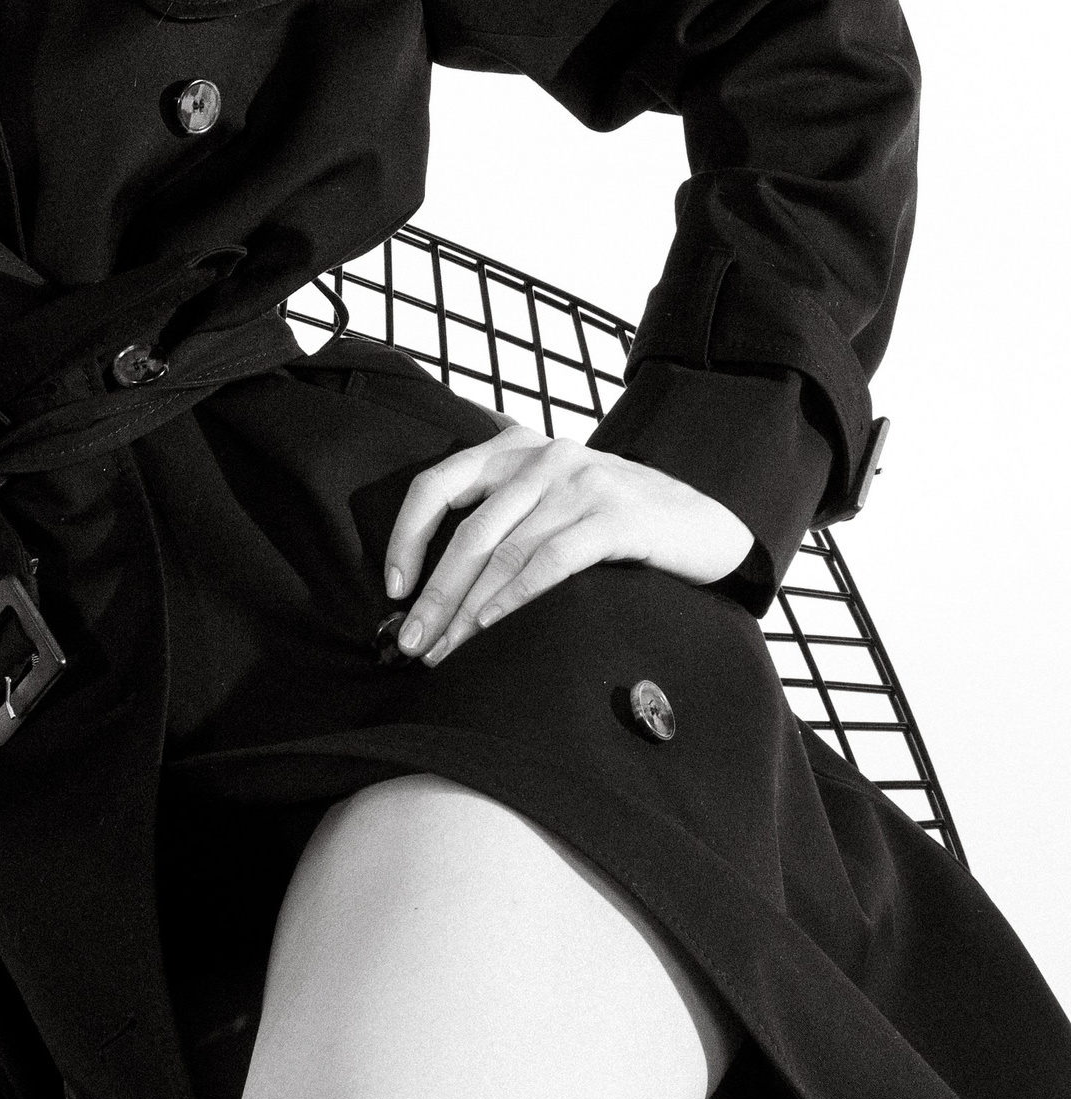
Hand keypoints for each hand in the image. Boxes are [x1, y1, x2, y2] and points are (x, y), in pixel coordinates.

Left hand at [382, 415, 754, 666]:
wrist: (704, 522)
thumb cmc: (615, 519)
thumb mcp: (553, 495)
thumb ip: (503, 511)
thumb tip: (433, 577)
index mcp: (515, 447)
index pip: (438, 484)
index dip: (406, 536)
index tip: (394, 588)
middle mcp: (543, 457)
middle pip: (469, 531)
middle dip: (434, 593)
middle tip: (412, 642)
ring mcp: (580, 483)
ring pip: (504, 552)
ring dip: (467, 609)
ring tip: (445, 651)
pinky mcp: (614, 517)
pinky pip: (550, 561)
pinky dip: (515, 598)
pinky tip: (492, 628)